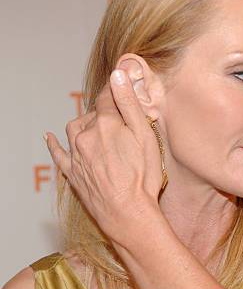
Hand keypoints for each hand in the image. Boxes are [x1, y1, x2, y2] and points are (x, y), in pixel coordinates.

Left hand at [46, 69, 164, 245]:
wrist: (129, 214)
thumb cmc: (143, 177)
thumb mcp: (145, 136)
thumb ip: (129, 103)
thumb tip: (117, 74)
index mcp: (106, 123)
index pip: (108, 97)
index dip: (116, 93)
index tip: (121, 90)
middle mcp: (86, 135)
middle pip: (93, 114)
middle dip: (105, 115)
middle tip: (121, 124)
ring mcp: (76, 155)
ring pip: (75, 129)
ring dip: (85, 125)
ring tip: (98, 131)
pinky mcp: (72, 173)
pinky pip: (58, 154)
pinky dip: (53, 144)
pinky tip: (49, 138)